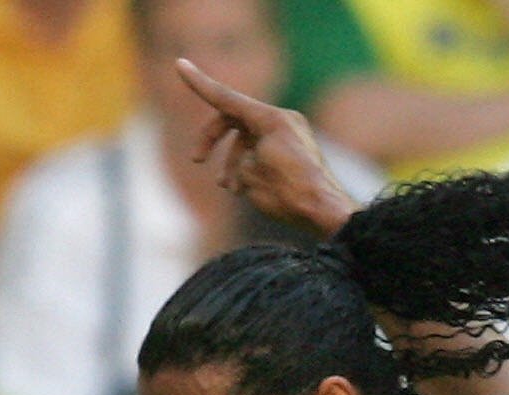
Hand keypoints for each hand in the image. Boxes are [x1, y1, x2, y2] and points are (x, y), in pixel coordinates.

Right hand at [178, 58, 356, 236]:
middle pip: (235, 119)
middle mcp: (283, 122)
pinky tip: (244, 191)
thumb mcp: (252, 177)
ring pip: (249, 139)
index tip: (179, 64)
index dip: (200, 84)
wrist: (329, 215)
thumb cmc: (292, 195)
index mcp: (271, 119)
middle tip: (196, 159)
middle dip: (213, 139)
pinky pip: (265, 151)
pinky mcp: (297, 153)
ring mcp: (292, 136)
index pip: (227, 99)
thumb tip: (248, 167)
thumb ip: (240, 162)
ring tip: (227, 187)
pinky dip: (250, 168)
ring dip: (232, 162)